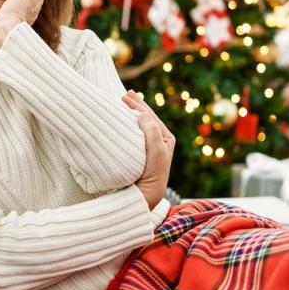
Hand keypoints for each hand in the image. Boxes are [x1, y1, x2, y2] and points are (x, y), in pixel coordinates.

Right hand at [122, 90, 173, 209]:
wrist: (144, 195)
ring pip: (140, 125)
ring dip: (131, 113)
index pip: (150, 116)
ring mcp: (150, 147)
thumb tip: (143, 114)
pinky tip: (122, 121)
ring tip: (123, 103)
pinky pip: (134, 135)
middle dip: (136, 105)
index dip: (138, 104)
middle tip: (124, 94)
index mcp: (166, 138)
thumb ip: (152, 132)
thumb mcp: (156, 152)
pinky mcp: (140, 154)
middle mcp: (159, 141)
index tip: (125, 96)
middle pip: (146, 118)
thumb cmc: (152, 174)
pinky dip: (128, 125)